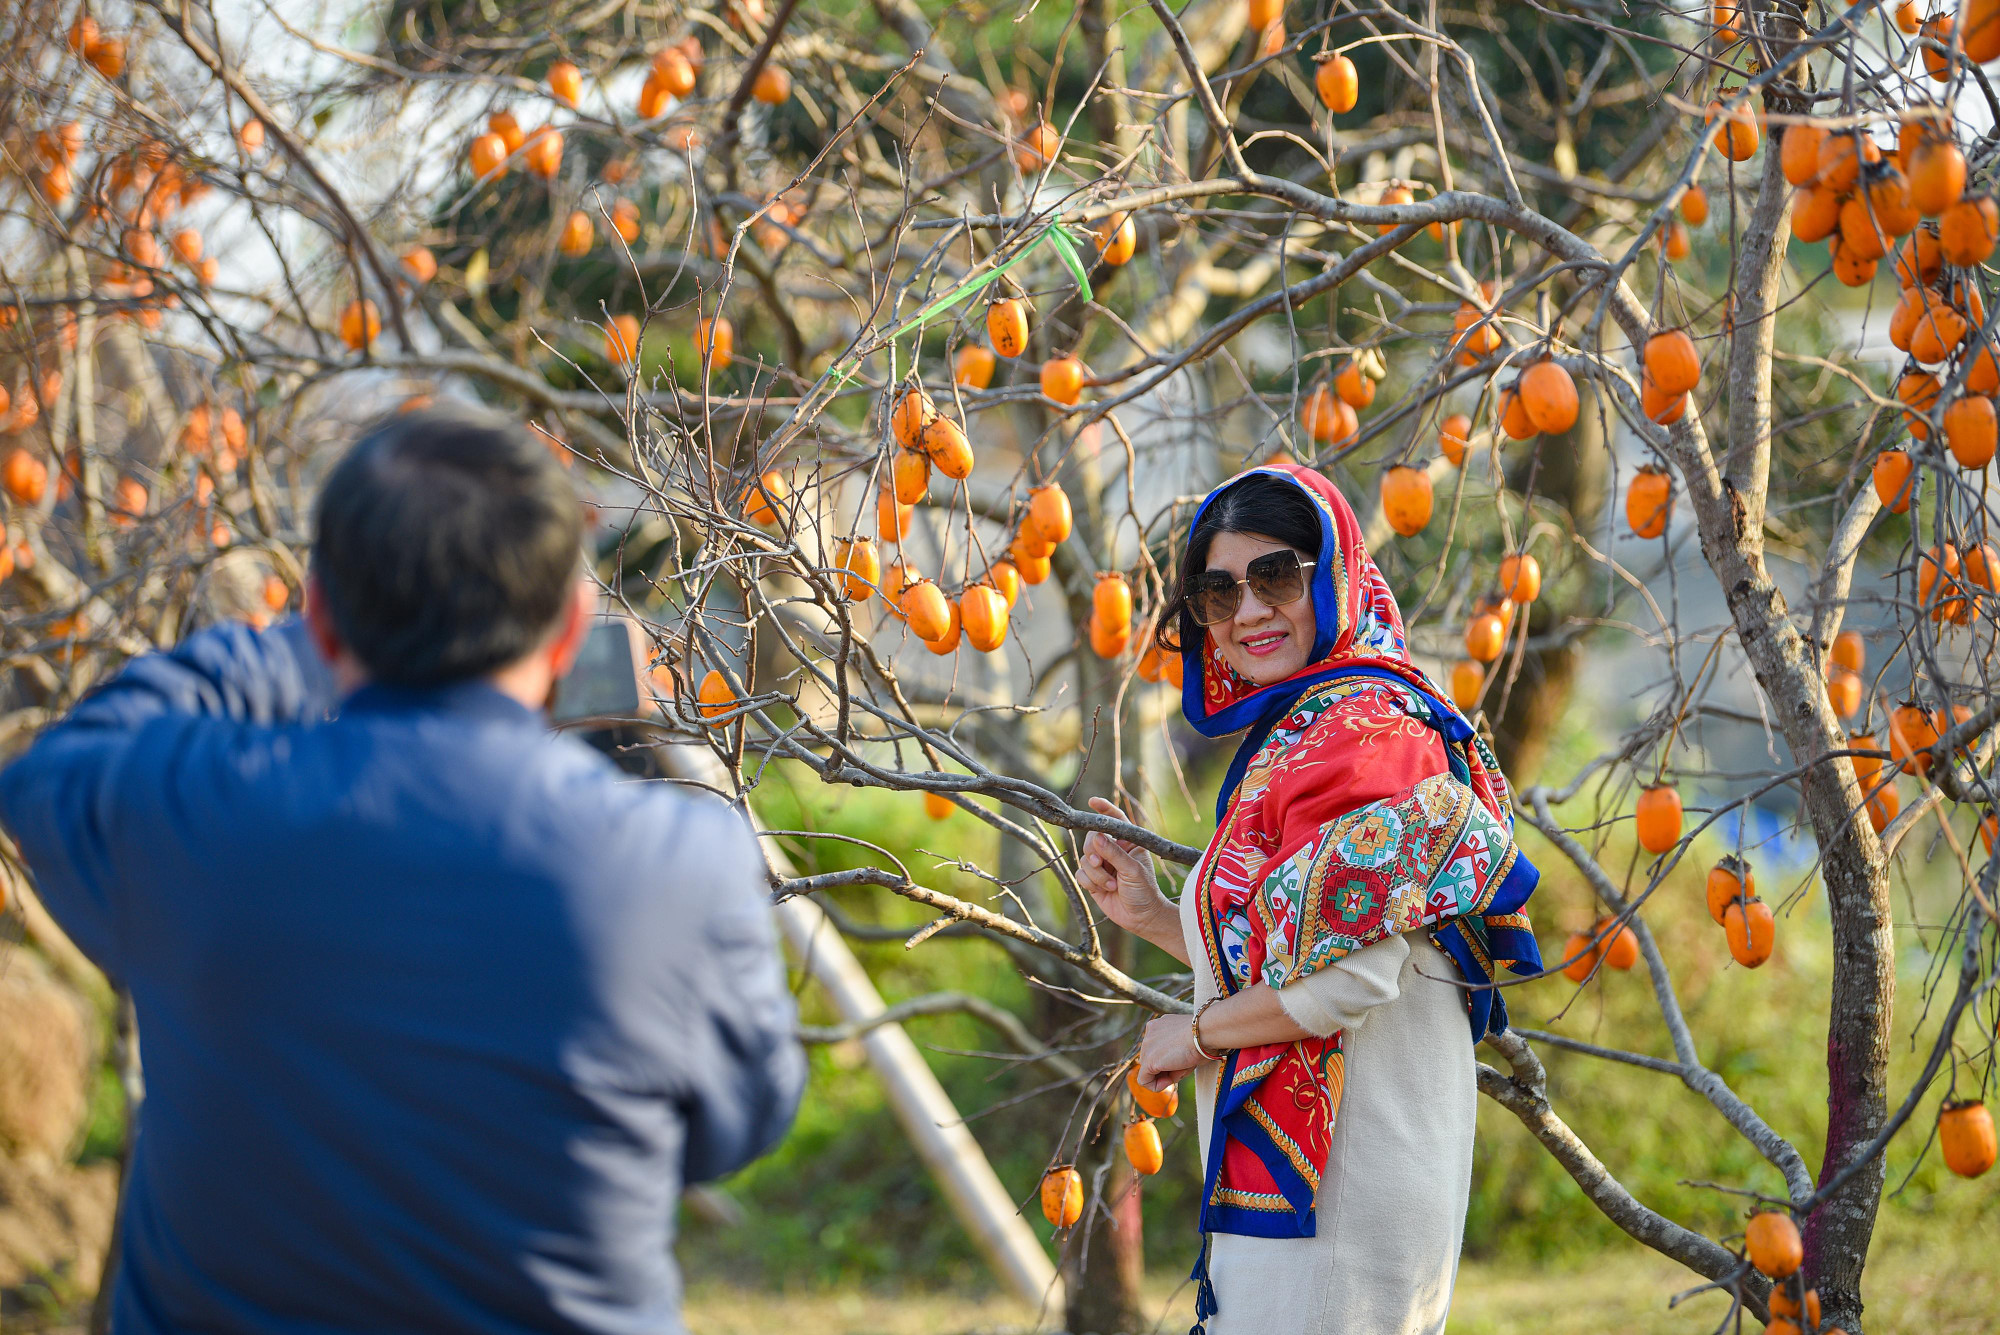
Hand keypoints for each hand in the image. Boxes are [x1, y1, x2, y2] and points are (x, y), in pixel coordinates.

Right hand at [1077, 797, 1171, 939]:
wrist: (1142, 918)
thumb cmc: (1145, 892)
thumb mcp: (1132, 870)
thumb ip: (1114, 853)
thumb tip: (1096, 837)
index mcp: (1128, 842)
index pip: (1115, 820)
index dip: (1104, 809)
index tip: (1092, 802)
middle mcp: (1113, 850)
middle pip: (1091, 839)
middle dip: (1094, 852)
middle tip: (1100, 863)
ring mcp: (1102, 865)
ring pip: (1085, 858)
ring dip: (1096, 873)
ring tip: (1112, 885)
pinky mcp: (1092, 880)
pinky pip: (1080, 874)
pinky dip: (1089, 882)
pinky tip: (1103, 890)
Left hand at [1138, 1014, 1201, 1089]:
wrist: (1204, 1033)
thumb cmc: (1204, 1037)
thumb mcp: (1188, 1041)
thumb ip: (1176, 1050)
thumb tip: (1173, 1067)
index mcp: (1159, 1025)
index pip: (1159, 1049)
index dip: (1171, 1060)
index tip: (1184, 1061)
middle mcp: (1150, 1032)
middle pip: (1155, 1059)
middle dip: (1168, 1068)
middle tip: (1184, 1066)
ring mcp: (1147, 1046)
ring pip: (1151, 1069)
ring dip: (1166, 1075)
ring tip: (1182, 1068)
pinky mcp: (1148, 1061)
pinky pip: (1144, 1080)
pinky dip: (1156, 1086)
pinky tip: (1170, 1081)